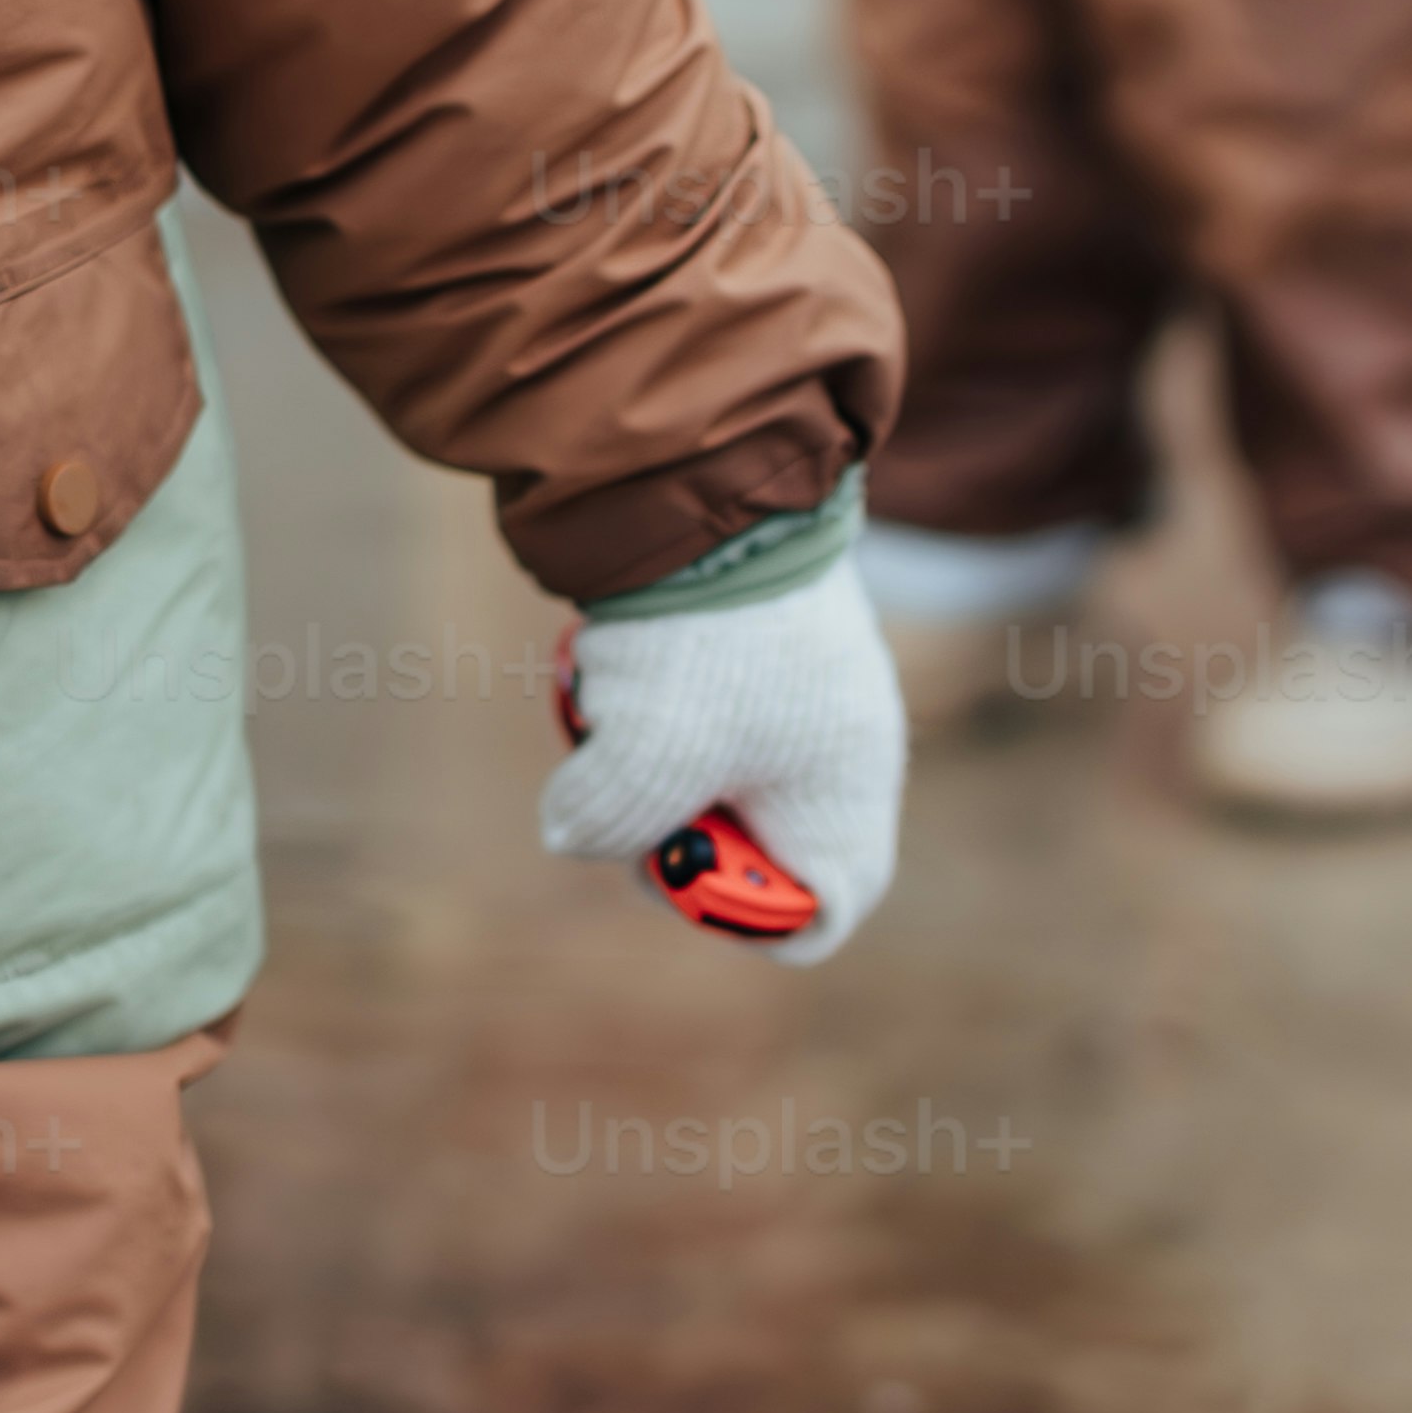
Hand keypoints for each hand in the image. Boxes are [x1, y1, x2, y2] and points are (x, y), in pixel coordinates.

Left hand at [534, 554, 903, 967]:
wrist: (725, 488)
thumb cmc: (710, 638)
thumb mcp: (647, 751)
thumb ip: (607, 819)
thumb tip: (568, 832)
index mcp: (843, 797)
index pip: (824, 911)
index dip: (749, 924)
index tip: (682, 877)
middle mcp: (840, 756)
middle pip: (757, 851)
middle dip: (678, 837)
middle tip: (630, 803)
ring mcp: (805, 702)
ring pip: (718, 780)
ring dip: (655, 767)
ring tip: (620, 718)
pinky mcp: (765, 656)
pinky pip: (703, 717)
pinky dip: (655, 711)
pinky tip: (621, 675)